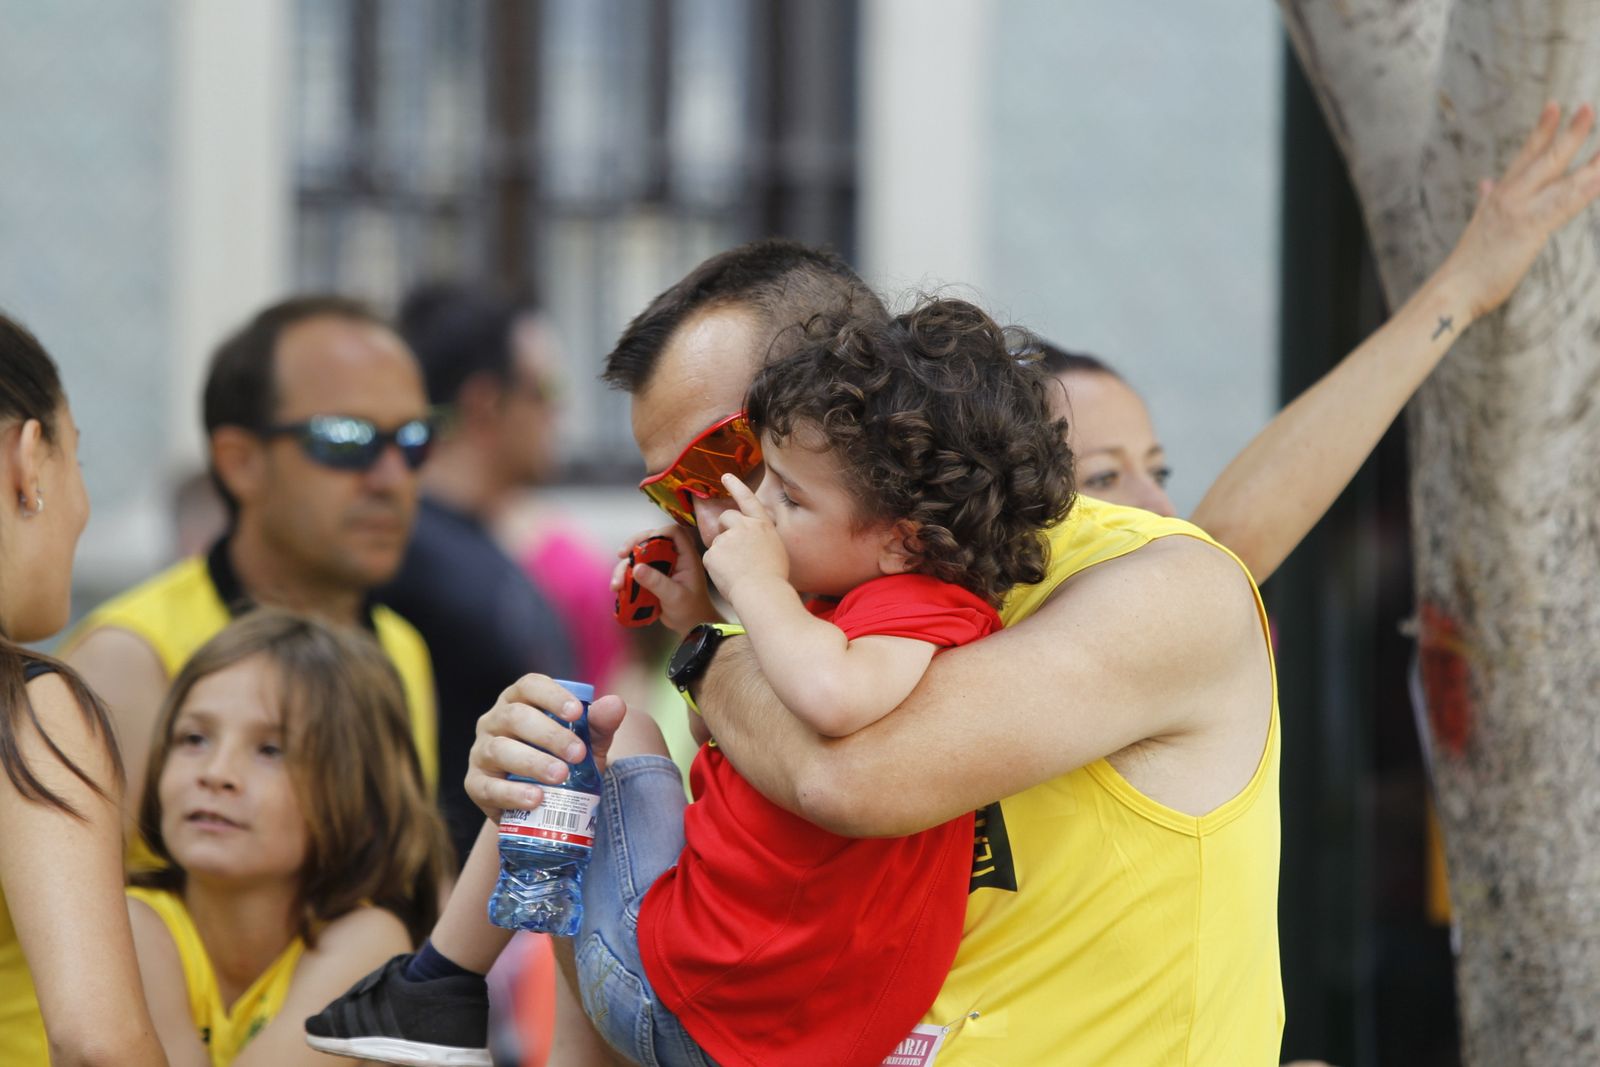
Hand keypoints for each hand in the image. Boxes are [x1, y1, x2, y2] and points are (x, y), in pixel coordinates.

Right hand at [464, 674, 628, 817]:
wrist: (543, 805)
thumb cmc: (563, 761)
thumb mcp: (587, 742)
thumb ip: (600, 724)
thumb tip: (616, 704)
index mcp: (519, 700)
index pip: (530, 686)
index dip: (552, 696)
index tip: (578, 713)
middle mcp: (494, 721)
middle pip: (516, 717)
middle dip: (549, 734)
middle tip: (578, 754)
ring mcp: (482, 752)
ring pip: (500, 750)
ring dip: (533, 762)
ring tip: (561, 776)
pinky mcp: (475, 785)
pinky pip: (489, 787)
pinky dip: (513, 793)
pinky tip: (536, 799)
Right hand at [611, 523, 719, 634]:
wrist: (691, 625)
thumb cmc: (691, 610)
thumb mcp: (675, 597)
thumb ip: (657, 582)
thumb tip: (637, 568)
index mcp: (686, 556)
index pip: (673, 533)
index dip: (657, 533)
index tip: (641, 546)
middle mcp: (673, 557)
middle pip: (651, 539)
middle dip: (633, 545)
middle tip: (620, 555)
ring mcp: (661, 566)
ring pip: (639, 556)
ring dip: (625, 567)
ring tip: (616, 586)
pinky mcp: (652, 576)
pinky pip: (635, 570)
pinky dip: (625, 577)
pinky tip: (618, 589)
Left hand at [702, 474, 789, 602]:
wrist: (763, 593)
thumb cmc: (774, 579)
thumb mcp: (776, 549)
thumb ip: (762, 538)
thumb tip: (752, 539)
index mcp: (762, 526)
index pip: (748, 499)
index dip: (737, 486)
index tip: (726, 477)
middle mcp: (744, 526)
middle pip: (726, 518)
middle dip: (725, 528)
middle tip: (733, 550)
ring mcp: (727, 538)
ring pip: (718, 542)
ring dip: (723, 554)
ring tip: (738, 572)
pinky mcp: (713, 553)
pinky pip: (711, 558)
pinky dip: (716, 568)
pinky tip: (729, 577)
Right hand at [1438, 102, 1599, 319]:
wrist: (1452, 289)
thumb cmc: (1468, 265)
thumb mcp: (1479, 225)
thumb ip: (1486, 201)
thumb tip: (1484, 185)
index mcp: (1499, 196)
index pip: (1524, 155)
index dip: (1541, 130)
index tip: (1554, 105)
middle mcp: (1509, 196)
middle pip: (1544, 157)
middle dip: (1569, 132)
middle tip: (1588, 107)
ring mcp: (1519, 210)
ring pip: (1560, 177)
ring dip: (1589, 158)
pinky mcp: (1529, 228)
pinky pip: (1565, 205)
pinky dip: (1586, 190)